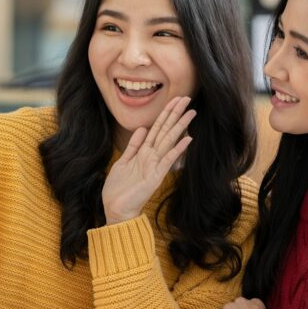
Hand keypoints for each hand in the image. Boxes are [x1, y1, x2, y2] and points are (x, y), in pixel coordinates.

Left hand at [102, 96, 195, 224]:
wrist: (116, 210)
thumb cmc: (119, 189)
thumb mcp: (123, 162)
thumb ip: (133, 146)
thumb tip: (142, 128)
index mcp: (144, 152)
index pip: (157, 128)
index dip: (165, 113)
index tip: (175, 100)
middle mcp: (152, 157)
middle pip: (166, 130)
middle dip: (175, 114)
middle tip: (187, 98)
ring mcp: (155, 166)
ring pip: (169, 140)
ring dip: (179, 126)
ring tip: (191, 112)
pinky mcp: (155, 176)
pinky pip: (168, 160)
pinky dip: (177, 149)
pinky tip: (188, 139)